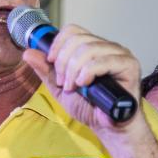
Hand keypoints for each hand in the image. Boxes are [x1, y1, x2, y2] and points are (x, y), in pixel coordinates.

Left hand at [22, 24, 140, 130]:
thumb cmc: (90, 107)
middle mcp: (106, 47)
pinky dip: (87, 72)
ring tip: (72, 87)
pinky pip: (102, 61)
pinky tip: (84, 85)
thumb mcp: (59, 88)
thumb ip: (46, 71)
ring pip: (88, 48)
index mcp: (92, 48)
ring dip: (73, 70)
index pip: (72, 30)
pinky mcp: (129, 65)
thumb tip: (28, 53)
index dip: (58, 44)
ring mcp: (119, 54)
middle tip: (62, 82)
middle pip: (78, 39)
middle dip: (63, 62)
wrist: (107, 127)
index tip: (51, 61)